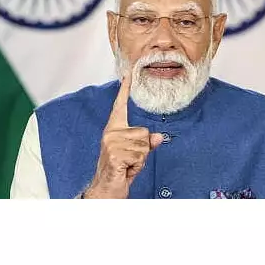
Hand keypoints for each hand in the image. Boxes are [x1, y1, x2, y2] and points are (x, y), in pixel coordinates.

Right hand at [83, 70, 163, 198]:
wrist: (106, 190)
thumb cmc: (120, 171)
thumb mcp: (137, 155)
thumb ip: (147, 144)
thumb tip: (159, 136)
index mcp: (114, 129)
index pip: (120, 106)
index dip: (125, 90)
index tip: (128, 74)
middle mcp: (111, 133)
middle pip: (144, 133)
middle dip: (143, 151)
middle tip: (129, 161)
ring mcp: (111, 143)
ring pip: (144, 145)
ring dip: (140, 159)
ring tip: (127, 165)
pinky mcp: (114, 153)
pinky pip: (140, 155)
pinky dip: (137, 166)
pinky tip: (125, 169)